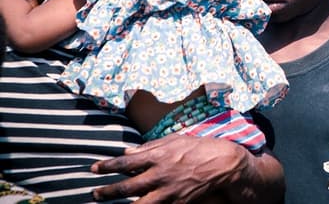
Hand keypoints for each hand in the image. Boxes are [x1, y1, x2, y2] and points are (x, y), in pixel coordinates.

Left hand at [91, 135, 283, 202]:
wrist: (225, 164)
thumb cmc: (201, 147)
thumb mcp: (176, 140)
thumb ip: (151, 146)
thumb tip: (128, 151)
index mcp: (159, 156)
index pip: (126, 162)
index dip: (108, 166)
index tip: (94, 168)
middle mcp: (161, 175)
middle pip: (127, 186)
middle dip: (107, 191)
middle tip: (95, 193)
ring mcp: (169, 192)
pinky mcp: (178, 203)